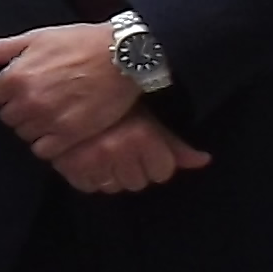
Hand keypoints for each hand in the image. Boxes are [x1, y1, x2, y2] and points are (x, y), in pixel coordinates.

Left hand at [0, 26, 141, 164]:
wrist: (125, 57)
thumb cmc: (82, 43)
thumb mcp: (38, 37)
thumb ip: (1, 48)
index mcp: (16, 76)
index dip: (8, 92)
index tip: (23, 87)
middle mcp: (28, 101)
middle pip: (8, 117)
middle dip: (20, 110)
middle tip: (42, 100)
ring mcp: (49, 120)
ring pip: (25, 134)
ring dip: (35, 127)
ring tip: (54, 114)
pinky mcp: (70, 135)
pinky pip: (44, 150)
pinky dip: (49, 143)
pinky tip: (61, 130)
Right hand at [51, 112, 210, 195]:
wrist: (75, 84)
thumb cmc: (115, 99)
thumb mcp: (148, 117)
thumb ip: (175, 144)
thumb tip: (204, 160)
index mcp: (141, 136)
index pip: (163, 172)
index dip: (156, 159)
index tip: (143, 144)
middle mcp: (116, 149)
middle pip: (138, 182)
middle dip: (133, 168)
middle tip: (122, 147)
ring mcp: (90, 159)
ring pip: (113, 186)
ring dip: (111, 174)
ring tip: (104, 152)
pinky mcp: (68, 165)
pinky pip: (88, 186)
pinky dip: (88, 177)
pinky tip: (88, 160)